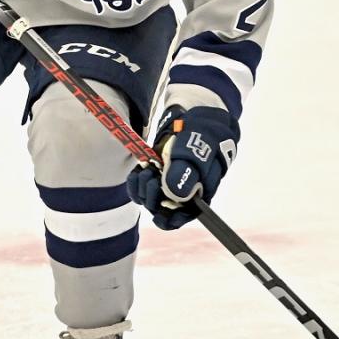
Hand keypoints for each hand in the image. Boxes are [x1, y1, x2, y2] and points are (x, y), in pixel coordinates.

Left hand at [126, 106, 238, 229]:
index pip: (179, 218)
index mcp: (196, 197)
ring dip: (142, 186)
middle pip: (159, 210)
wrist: (195, 119)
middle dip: (152, 195)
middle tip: (152, 175)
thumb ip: (185, 174)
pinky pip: (138, 187)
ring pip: (147, 199)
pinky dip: (135, 180)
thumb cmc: (203, 138)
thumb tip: (174, 196)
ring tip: (148, 169)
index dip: (168, 218)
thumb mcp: (197, 153)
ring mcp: (165, 186)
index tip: (159, 209)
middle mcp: (179, 196)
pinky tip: (141, 169)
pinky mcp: (154, 176)